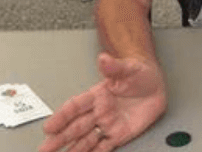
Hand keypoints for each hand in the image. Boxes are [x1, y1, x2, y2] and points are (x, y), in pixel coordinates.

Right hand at [39, 53, 166, 151]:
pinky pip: (104, 147)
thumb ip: (115, 66)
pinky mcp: (120, 134)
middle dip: (59, 139)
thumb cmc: (140, 74)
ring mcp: (108, 124)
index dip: (61, 117)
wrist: (157, 85)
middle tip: (44, 149)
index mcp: (98, 95)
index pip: (75, 106)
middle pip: (75, 127)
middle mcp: (99, 111)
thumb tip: (103, 58)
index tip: (49, 127)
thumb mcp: (129, 68)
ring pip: (86, 139)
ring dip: (72, 149)